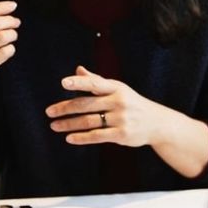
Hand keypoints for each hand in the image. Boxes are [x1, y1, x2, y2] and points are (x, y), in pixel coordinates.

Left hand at [45, 65, 160, 146]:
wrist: (158, 123)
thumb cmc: (132, 103)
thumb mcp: (117, 89)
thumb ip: (97, 81)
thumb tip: (78, 69)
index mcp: (115, 87)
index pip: (95, 82)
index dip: (79, 82)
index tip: (64, 83)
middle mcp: (118, 102)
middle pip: (86, 104)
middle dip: (65, 108)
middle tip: (49, 112)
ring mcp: (121, 119)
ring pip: (89, 121)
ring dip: (69, 124)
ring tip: (55, 125)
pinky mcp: (122, 134)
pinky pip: (97, 136)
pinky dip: (81, 137)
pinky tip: (69, 138)